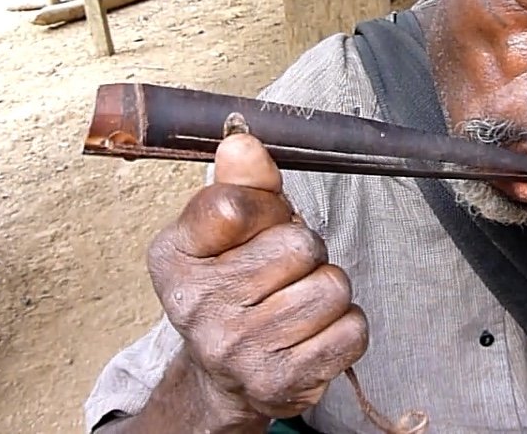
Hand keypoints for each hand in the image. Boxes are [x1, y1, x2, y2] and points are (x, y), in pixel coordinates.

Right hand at [147, 134, 368, 421]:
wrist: (224, 377)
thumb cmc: (230, 288)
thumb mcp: (220, 231)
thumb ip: (241, 184)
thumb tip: (243, 143)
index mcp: (175, 257)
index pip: (236, 205)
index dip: (268, 208)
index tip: (263, 223)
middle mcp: (197, 307)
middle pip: (300, 244)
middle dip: (306, 250)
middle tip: (283, 270)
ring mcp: (238, 350)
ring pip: (332, 286)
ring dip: (327, 289)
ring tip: (297, 301)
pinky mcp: (280, 383)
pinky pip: (351, 329)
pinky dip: (344, 326)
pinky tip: (312, 331)